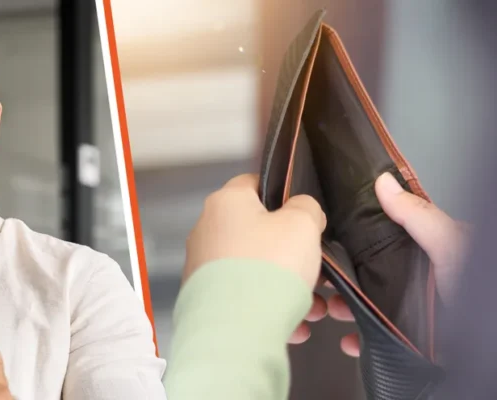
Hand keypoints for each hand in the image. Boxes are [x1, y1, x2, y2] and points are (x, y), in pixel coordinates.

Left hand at [183, 174, 326, 340]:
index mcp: (225, 203)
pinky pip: (245, 298)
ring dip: (288, 287)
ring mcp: (204, 267)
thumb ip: (306, 208)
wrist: (235, 328)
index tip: (302, 212)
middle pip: (258, 233)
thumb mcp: (302, 225)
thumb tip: (302, 210)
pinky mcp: (206, 299)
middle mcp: (207, 231)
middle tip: (316, 268)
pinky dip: (270, 308)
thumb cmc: (268, 268)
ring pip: (256, 271)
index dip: (282, 193)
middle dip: (292, 253)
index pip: (253, 183)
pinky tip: (294, 326)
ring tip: (313, 307)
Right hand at [329, 172, 468, 355]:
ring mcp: (411, 311)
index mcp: (424, 252)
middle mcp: (415, 279)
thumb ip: (417, 216)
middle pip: (367, 273)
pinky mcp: (409, 340)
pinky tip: (351, 340)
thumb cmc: (478, 290)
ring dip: (345, 308)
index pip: (380, 238)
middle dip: (342, 278)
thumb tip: (383, 183)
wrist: (484, 340)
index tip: (328, 243)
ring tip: (334, 310)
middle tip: (325, 280)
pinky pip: (376, 339)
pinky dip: (359, 341)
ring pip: (366, 306)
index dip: (352, 240)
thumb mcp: (450, 245)